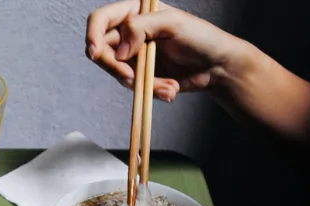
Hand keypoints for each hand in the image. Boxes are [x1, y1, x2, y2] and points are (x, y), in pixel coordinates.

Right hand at [85, 1, 245, 100]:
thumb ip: (142, 28)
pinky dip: (150, 90)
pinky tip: (169, 89)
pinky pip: (132, 86)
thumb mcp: (173, 24)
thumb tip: (120, 50)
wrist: (217, 66)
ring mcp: (132, 55)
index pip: (100, 20)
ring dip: (141, 83)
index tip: (95, 53)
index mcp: (133, 11)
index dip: (92, 35)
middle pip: (102, 51)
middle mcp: (128, 32)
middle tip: (133, 78)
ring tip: (168, 85)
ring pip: (117, 73)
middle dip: (118, 68)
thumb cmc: (200, 37)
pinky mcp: (139, 75)